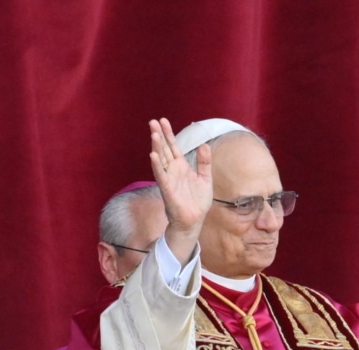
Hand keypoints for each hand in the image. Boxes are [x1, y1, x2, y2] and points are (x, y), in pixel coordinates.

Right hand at [149, 118, 212, 264]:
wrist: (195, 220)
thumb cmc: (198, 201)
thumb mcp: (205, 179)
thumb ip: (204, 162)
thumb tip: (204, 144)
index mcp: (182, 167)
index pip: (173, 146)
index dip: (168, 134)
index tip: (163, 120)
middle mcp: (173, 171)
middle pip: (164, 149)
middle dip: (159, 136)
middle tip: (152, 121)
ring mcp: (169, 179)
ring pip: (161, 160)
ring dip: (156, 147)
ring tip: (153, 133)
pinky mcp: (167, 190)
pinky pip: (161, 176)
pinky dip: (157, 166)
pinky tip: (153, 155)